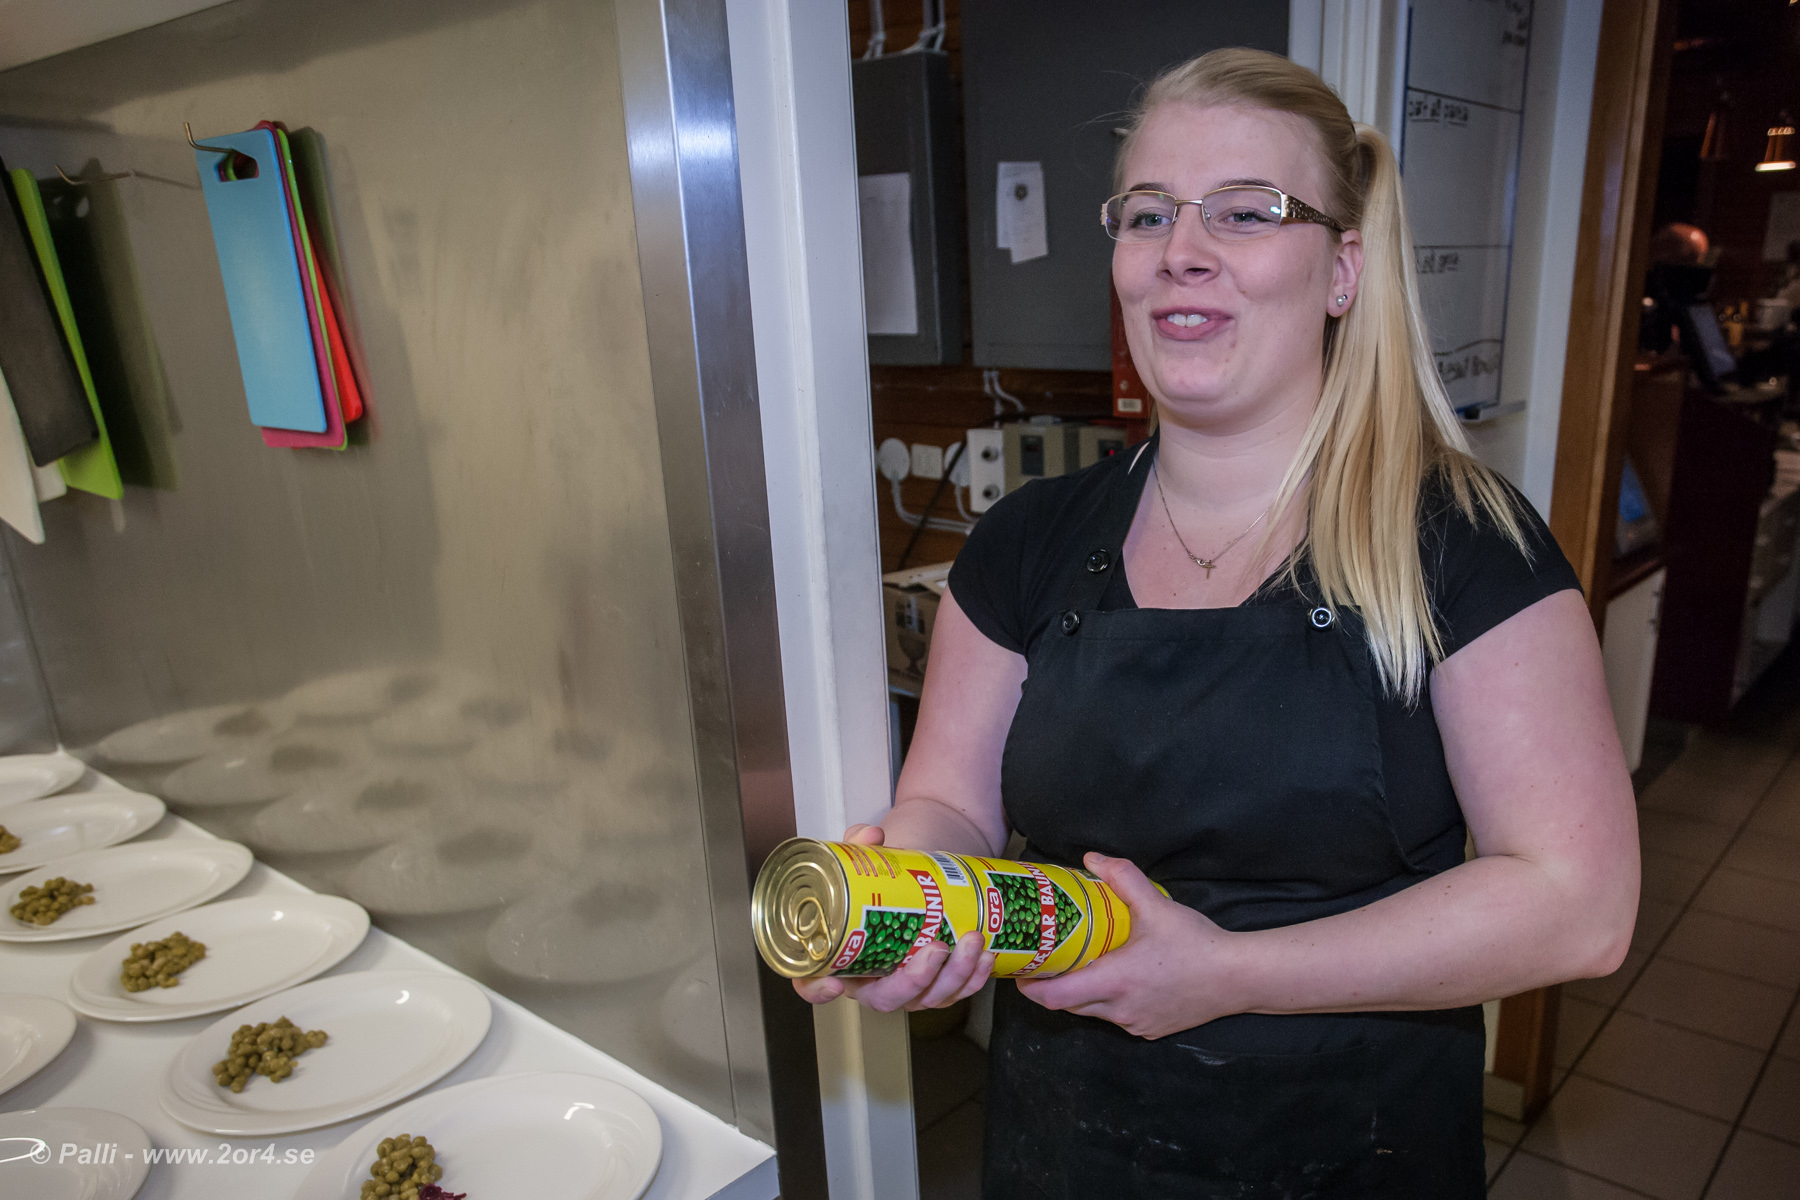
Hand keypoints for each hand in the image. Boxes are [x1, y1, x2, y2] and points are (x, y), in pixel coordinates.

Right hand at [791, 824, 996, 1011]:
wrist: (916, 872)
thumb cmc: (881, 875)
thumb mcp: (864, 856)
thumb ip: (860, 845)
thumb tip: (872, 836)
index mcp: (840, 954)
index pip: (812, 984)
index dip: (817, 991)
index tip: (834, 984)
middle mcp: (871, 977)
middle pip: (885, 999)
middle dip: (915, 981)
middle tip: (935, 948)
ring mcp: (907, 985)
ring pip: (927, 998)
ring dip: (954, 976)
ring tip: (972, 941)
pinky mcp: (937, 982)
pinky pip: (955, 992)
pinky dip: (973, 979)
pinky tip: (985, 956)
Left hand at [1015, 852, 1245, 1038]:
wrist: (1238, 978)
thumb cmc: (1195, 944)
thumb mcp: (1156, 906)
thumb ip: (1122, 879)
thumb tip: (1091, 859)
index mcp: (1113, 982)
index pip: (1054, 998)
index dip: (1030, 987)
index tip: (1018, 971)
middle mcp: (1119, 1009)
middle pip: (1068, 1006)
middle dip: (1052, 987)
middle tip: (1045, 961)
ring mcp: (1135, 1024)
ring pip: (1092, 1013)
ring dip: (1081, 994)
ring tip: (1078, 965)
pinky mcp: (1150, 1030)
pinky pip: (1117, 1018)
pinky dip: (1108, 1002)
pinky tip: (1116, 979)